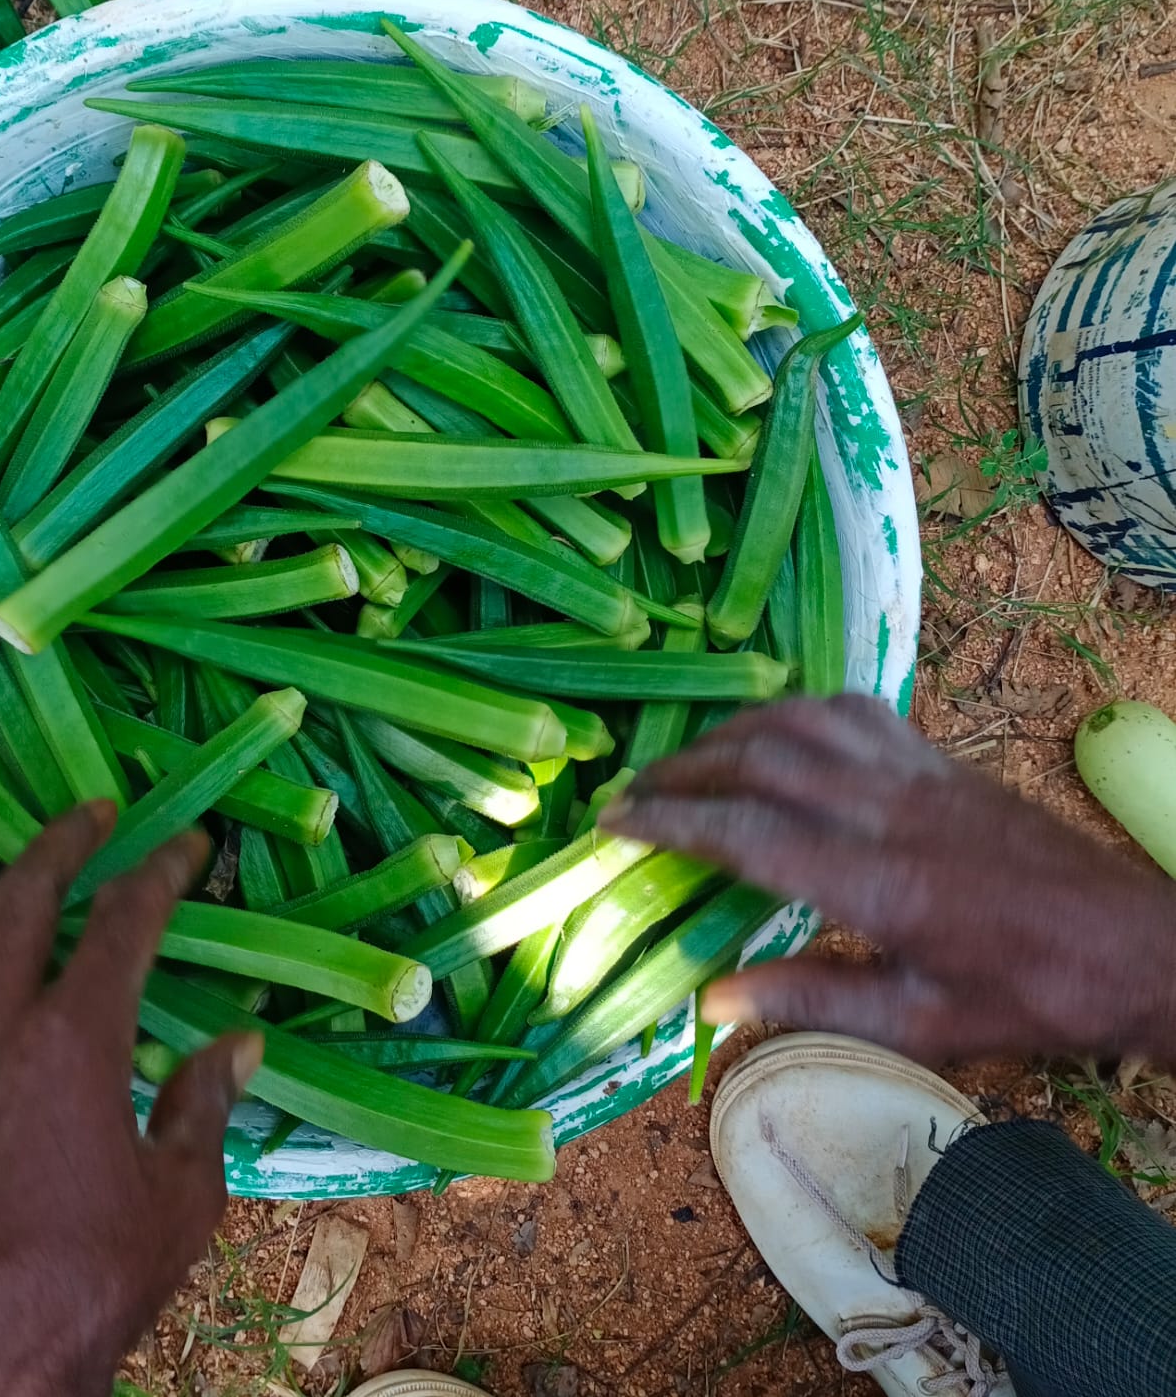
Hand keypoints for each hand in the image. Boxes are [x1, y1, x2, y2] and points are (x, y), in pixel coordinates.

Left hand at [0, 803, 261, 1396]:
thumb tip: (241, 1043)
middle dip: (61, 844)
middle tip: (95, 815)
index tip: (189, 844)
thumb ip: (205, 1105)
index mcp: (73, 1043)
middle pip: (21, 903)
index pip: (123, 923)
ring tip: (11, 887)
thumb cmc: (96, 1277)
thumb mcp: (183, 1194)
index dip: (161, 872)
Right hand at [600, 695, 1175, 1063]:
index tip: (612, 820)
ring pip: (799, 721)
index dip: (668, 821)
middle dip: (682, 769)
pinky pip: (851, 709)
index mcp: (878, 882)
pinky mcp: (939, 759)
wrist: (1136, 944)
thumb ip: (811, 1002)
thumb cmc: (1031, 996)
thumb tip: (711, 1002)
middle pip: (759, 760)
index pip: (745, 834)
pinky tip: (777, 730)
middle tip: (630, 790)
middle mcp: (887, 810)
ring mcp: (916, 774)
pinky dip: (795, 710)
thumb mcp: (922, 1025)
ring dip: (729, 733)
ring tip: (686, 759)